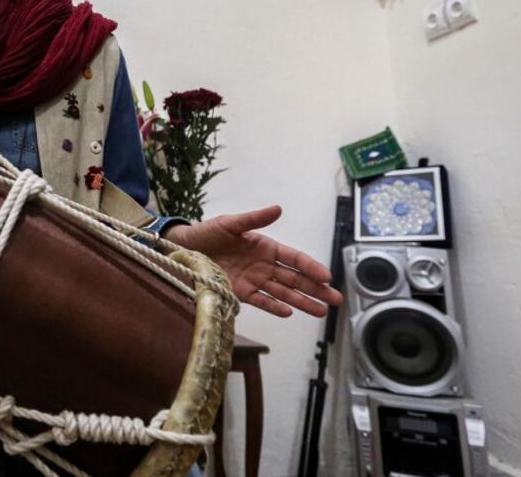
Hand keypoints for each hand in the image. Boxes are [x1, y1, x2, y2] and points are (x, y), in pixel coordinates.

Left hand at [163, 205, 342, 317]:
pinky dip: (274, 306)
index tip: (327, 277)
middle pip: (295, 279)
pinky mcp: (240, 292)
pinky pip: (261, 301)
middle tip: (336, 299)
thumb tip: (278, 208)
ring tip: (322, 311)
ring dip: (302, 301)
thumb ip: (254, 219)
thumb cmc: (208, 233)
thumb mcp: (231, 223)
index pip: (294, 259)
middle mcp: (264, 265)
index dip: (310, 267)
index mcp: (265, 247)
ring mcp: (254, 280)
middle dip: (316, 289)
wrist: (184, 249)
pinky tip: (289, 312)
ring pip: (283, 293)